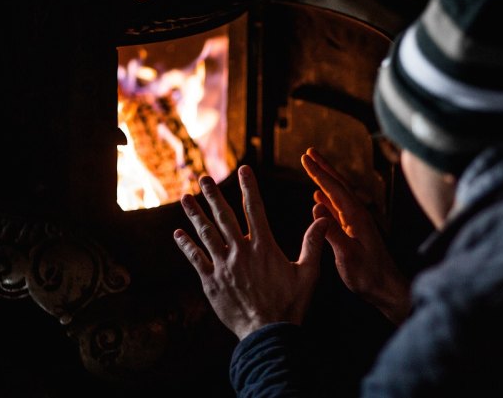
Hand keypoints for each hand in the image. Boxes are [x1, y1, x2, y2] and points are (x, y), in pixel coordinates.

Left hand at [174, 165, 328, 339]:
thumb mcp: (308, 272)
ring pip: (206, 234)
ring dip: (195, 215)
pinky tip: (178, 234)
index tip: (243, 170)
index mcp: (263, 246)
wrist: (268, 333)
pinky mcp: (211, 282)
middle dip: (213, 195)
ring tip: (185, 198)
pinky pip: (195, 259)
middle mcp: (240, 251)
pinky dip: (186, 245)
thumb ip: (313, 243)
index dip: (249, 187)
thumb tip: (323, 219)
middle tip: (204, 178)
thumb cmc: (290, 304)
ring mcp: (223, 266)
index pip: (254, 209)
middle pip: (224, 217)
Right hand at [301, 148, 410, 323]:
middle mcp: (358, 215)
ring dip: (325, 181)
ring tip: (312, 169)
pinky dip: (327, 200)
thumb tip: (316, 208)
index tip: (305, 158)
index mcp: (356, 217)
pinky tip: (318, 199)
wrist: (387, 289)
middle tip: (309, 152)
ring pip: (338, 195)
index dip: (319, 173)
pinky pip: (337, 210)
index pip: (334, 189)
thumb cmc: (369, 276)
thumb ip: (332, 232)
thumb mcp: (348, 256)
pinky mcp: (354, 232)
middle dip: (323, 168)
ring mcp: (356, 223)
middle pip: (339, 185)